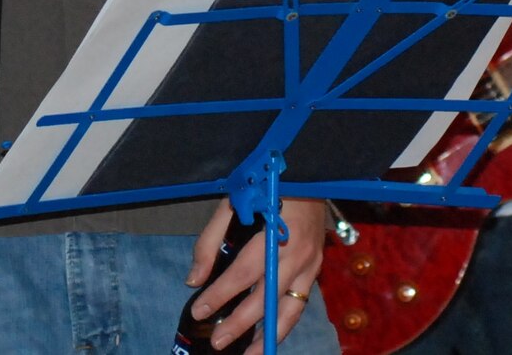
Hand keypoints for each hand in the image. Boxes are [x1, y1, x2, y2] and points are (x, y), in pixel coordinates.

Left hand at [186, 199, 326, 347]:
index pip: (243, 274)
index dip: (220, 295)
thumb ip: (210, 242)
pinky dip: (283, 323)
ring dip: (269, 337)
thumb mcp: (232, 204)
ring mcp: (311, 265)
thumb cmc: (265, 185)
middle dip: (240, 324)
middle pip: (266, 298)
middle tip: (217, 341)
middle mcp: (297, 255)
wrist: (309, 173)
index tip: (199, 311)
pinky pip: (299, 304)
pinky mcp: (317, 269)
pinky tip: (269, 336)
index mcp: (274, 235)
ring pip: (290, 311)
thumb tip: (194, 280)